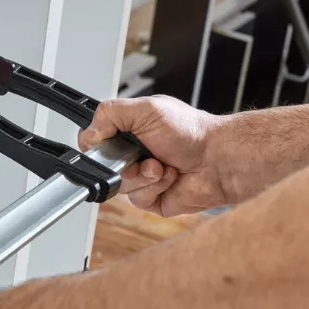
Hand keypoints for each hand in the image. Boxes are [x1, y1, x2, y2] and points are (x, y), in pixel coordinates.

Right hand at [78, 95, 225, 215]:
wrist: (218, 159)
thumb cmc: (191, 131)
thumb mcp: (146, 109)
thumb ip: (110, 113)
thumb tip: (89, 132)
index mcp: (128, 131)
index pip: (94, 141)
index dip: (98, 145)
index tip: (109, 142)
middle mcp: (133, 154)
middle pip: (104, 166)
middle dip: (122, 162)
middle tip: (140, 154)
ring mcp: (142, 177)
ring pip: (120, 185)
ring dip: (142, 176)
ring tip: (161, 166)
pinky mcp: (152, 198)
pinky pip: (137, 199)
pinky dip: (154, 188)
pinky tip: (169, 177)